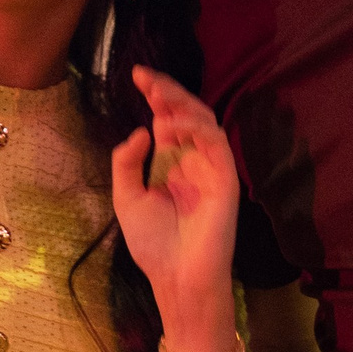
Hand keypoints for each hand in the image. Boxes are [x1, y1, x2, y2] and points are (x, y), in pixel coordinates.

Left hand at [110, 68, 240, 335]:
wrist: (176, 277)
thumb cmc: (153, 244)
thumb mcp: (126, 197)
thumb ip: (127, 162)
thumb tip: (142, 129)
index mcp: (170, 162)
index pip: (166, 119)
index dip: (155, 95)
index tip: (137, 74)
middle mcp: (192, 160)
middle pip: (186, 114)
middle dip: (167, 91)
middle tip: (146, 77)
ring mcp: (210, 168)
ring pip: (205, 122)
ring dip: (183, 105)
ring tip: (159, 95)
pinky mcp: (226, 180)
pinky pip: (218, 145)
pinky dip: (199, 130)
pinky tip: (175, 125)